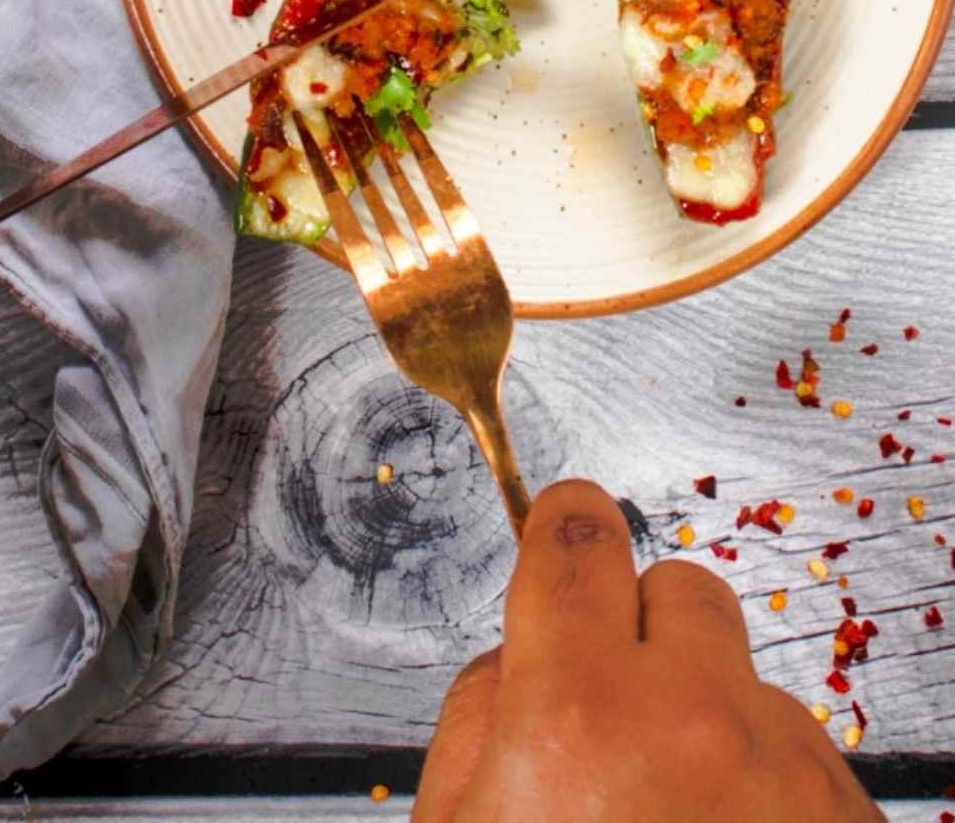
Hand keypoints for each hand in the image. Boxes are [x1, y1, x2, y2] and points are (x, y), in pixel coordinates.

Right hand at [415, 480, 882, 821]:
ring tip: (669, 820)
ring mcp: (787, 770)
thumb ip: (475, 721)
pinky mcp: (846, 818)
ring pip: (745, 676)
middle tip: (607, 713)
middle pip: (678, 587)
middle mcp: (693, 719)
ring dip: (707, 715)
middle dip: (640, 632)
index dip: (563, 528)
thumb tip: (516, 657)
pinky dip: (762, 783)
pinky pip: (800, 753)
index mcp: (575, 714)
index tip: (562, 532)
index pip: (578, 538)